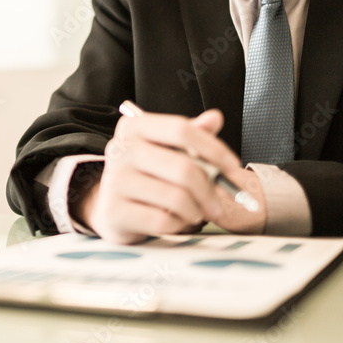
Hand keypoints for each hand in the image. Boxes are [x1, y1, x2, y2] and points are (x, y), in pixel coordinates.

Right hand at [76, 109, 264, 242]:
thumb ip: (191, 135)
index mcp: (133, 127)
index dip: (213, 148)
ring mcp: (114, 181)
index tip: (232, 167)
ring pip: (177, 197)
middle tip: (219, 205)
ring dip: (196, 211)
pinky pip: (163, 220)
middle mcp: (119, 149)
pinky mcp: (113, 211)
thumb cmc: (146, 176)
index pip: (181, 129)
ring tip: (195, 213)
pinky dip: (178, 225)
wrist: (110, 208)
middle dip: (210, 190)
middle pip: (183, 167)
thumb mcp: (166, 151)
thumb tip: (215, 117)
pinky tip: (175, 221)